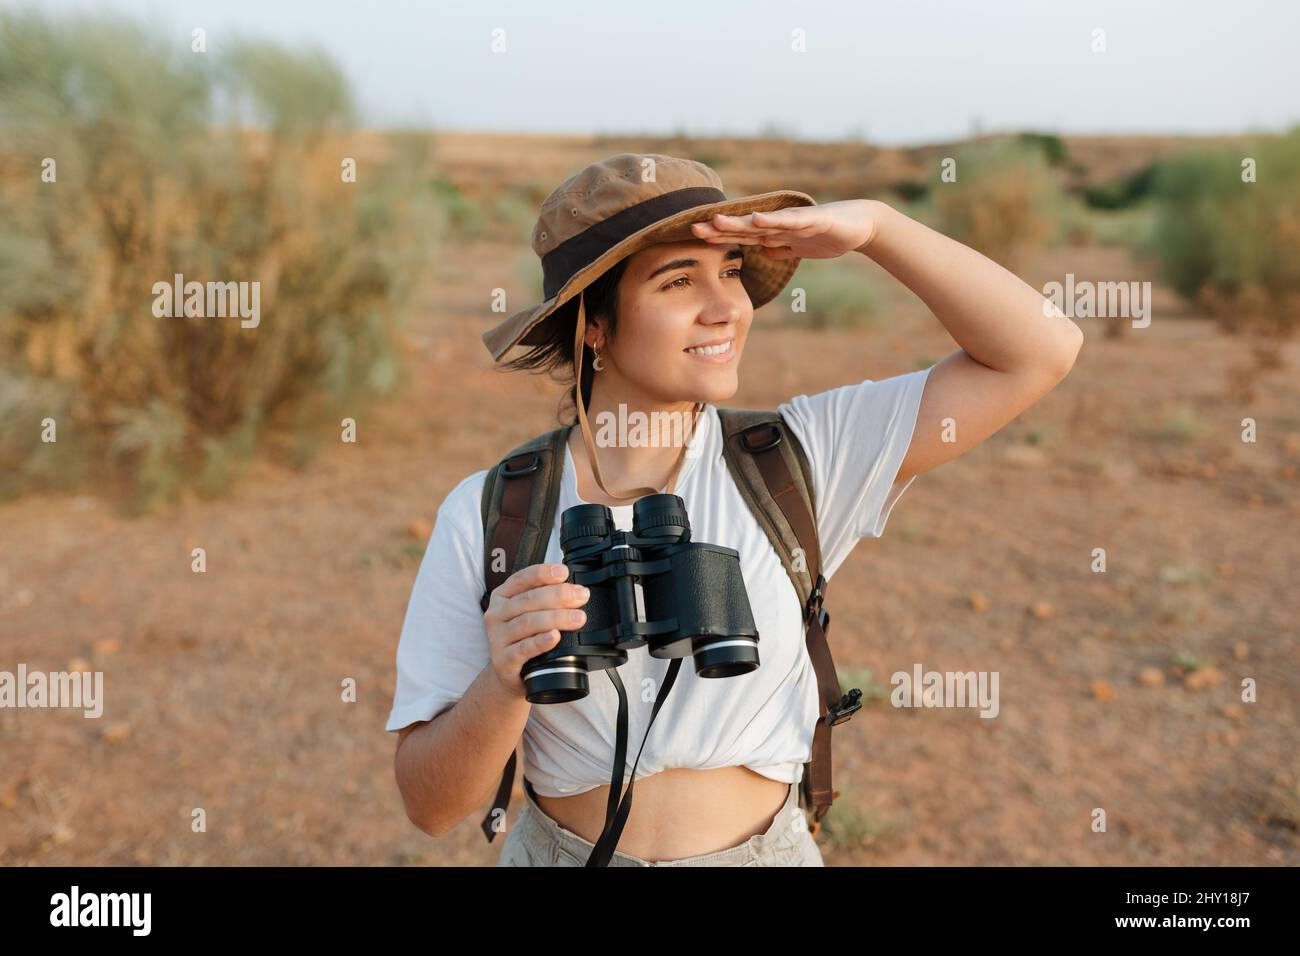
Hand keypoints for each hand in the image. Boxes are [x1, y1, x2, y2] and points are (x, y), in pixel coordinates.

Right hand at [482, 562, 589, 699]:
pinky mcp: (504, 660)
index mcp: (503, 596)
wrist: (510, 675)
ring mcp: (498, 638)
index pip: (522, 578)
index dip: (543, 573)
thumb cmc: (523, 639)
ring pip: (528, 622)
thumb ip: (545, 599)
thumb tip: (576, 589)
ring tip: (579, 618)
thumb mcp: (529, 613)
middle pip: (529, 600)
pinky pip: (524, 648)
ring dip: (557, 618)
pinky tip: (555, 637)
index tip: (564, 572)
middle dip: (559, 595)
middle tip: (582, 596)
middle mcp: (497, 614)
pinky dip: (541, 641)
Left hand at [690, 198, 881, 260]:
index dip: (719, 237)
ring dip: (738, 222)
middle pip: (744, 228)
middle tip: (693, 228)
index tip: (695, 237)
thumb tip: (763, 252)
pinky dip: (772, 220)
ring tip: (716, 221)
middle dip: (719, 229)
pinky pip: (789, 221)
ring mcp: (794, 220)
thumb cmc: (830, 235)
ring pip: (761, 223)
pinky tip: (756, 218)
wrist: (860, 225)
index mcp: (776, 233)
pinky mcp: (812, 220)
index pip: (742, 236)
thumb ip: (781, 248)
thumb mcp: (799, 248)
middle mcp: (780, 224)